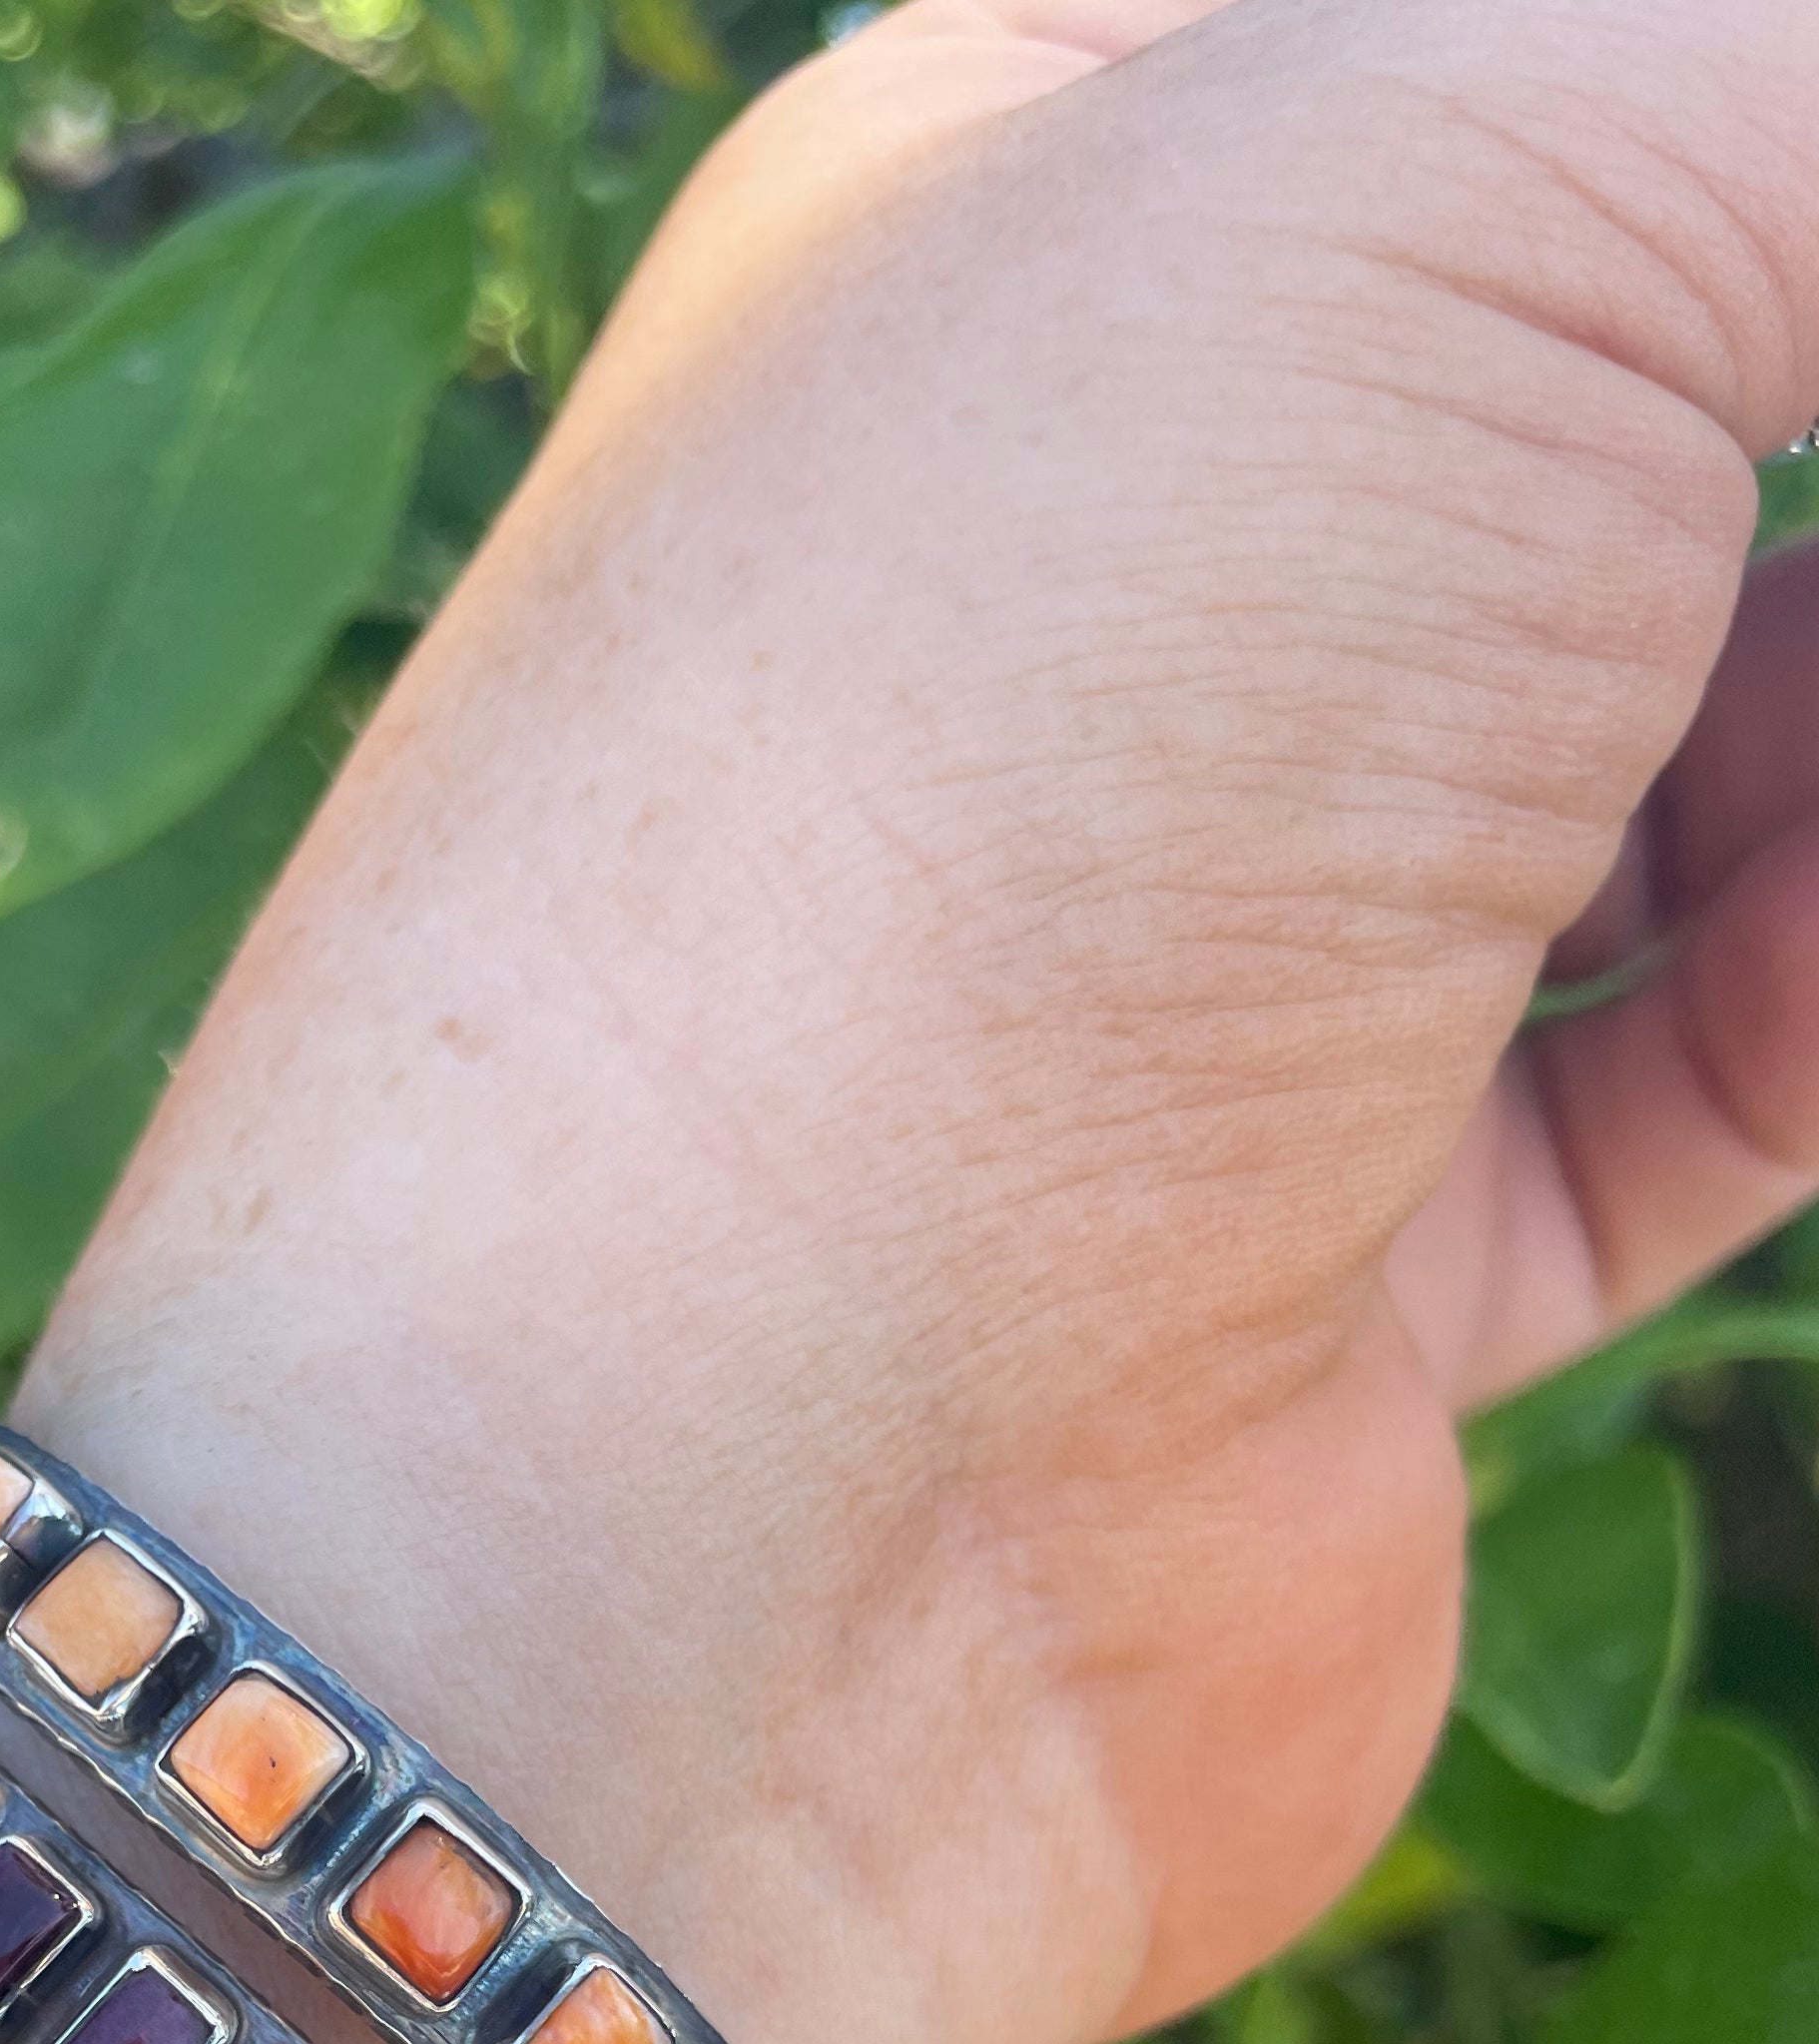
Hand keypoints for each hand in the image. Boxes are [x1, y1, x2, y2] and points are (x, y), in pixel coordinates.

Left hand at [41, 0, 1818, 2043]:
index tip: (1803, 228)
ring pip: (1737, 710)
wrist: (714, 1516)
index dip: (1718, 118)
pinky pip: (1724, 1054)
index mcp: (1036, 182)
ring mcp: (1218, 928)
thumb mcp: (1442, 195)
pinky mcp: (1339, 1262)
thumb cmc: (981, 760)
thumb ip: (1778, 109)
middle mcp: (1117, 552)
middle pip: (1656, 359)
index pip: (1495, 52)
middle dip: (1813, 377)